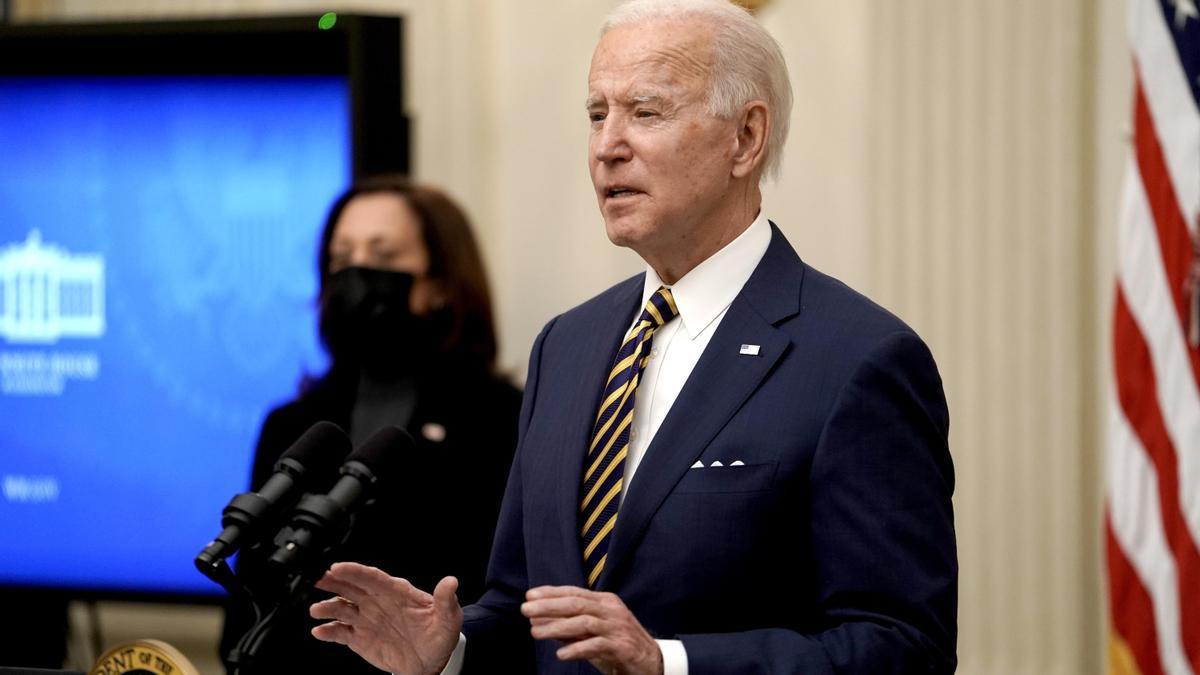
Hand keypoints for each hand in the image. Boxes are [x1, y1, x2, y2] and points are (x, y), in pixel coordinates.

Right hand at [310, 562, 462, 674]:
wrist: (432, 662)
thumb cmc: (440, 635)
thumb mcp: (448, 617)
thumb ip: (445, 599)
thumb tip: (451, 582)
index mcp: (396, 592)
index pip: (373, 577)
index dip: (355, 572)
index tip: (338, 567)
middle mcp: (377, 602)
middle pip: (351, 587)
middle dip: (333, 582)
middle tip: (316, 577)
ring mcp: (367, 619)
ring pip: (342, 608)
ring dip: (328, 607)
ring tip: (316, 610)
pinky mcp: (360, 638)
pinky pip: (340, 632)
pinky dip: (328, 631)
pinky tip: (319, 631)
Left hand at [521, 586, 662, 674]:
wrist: (653, 663)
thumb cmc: (618, 645)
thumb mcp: (592, 633)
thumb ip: (568, 626)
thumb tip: (539, 620)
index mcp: (605, 602)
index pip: (574, 593)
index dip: (551, 593)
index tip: (529, 595)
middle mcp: (612, 610)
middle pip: (576, 604)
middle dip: (549, 605)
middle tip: (526, 610)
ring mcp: (618, 628)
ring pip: (584, 622)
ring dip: (557, 627)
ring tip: (535, 632)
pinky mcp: (622, 647)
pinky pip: (596, 645)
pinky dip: (577, 648)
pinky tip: (561, 654)